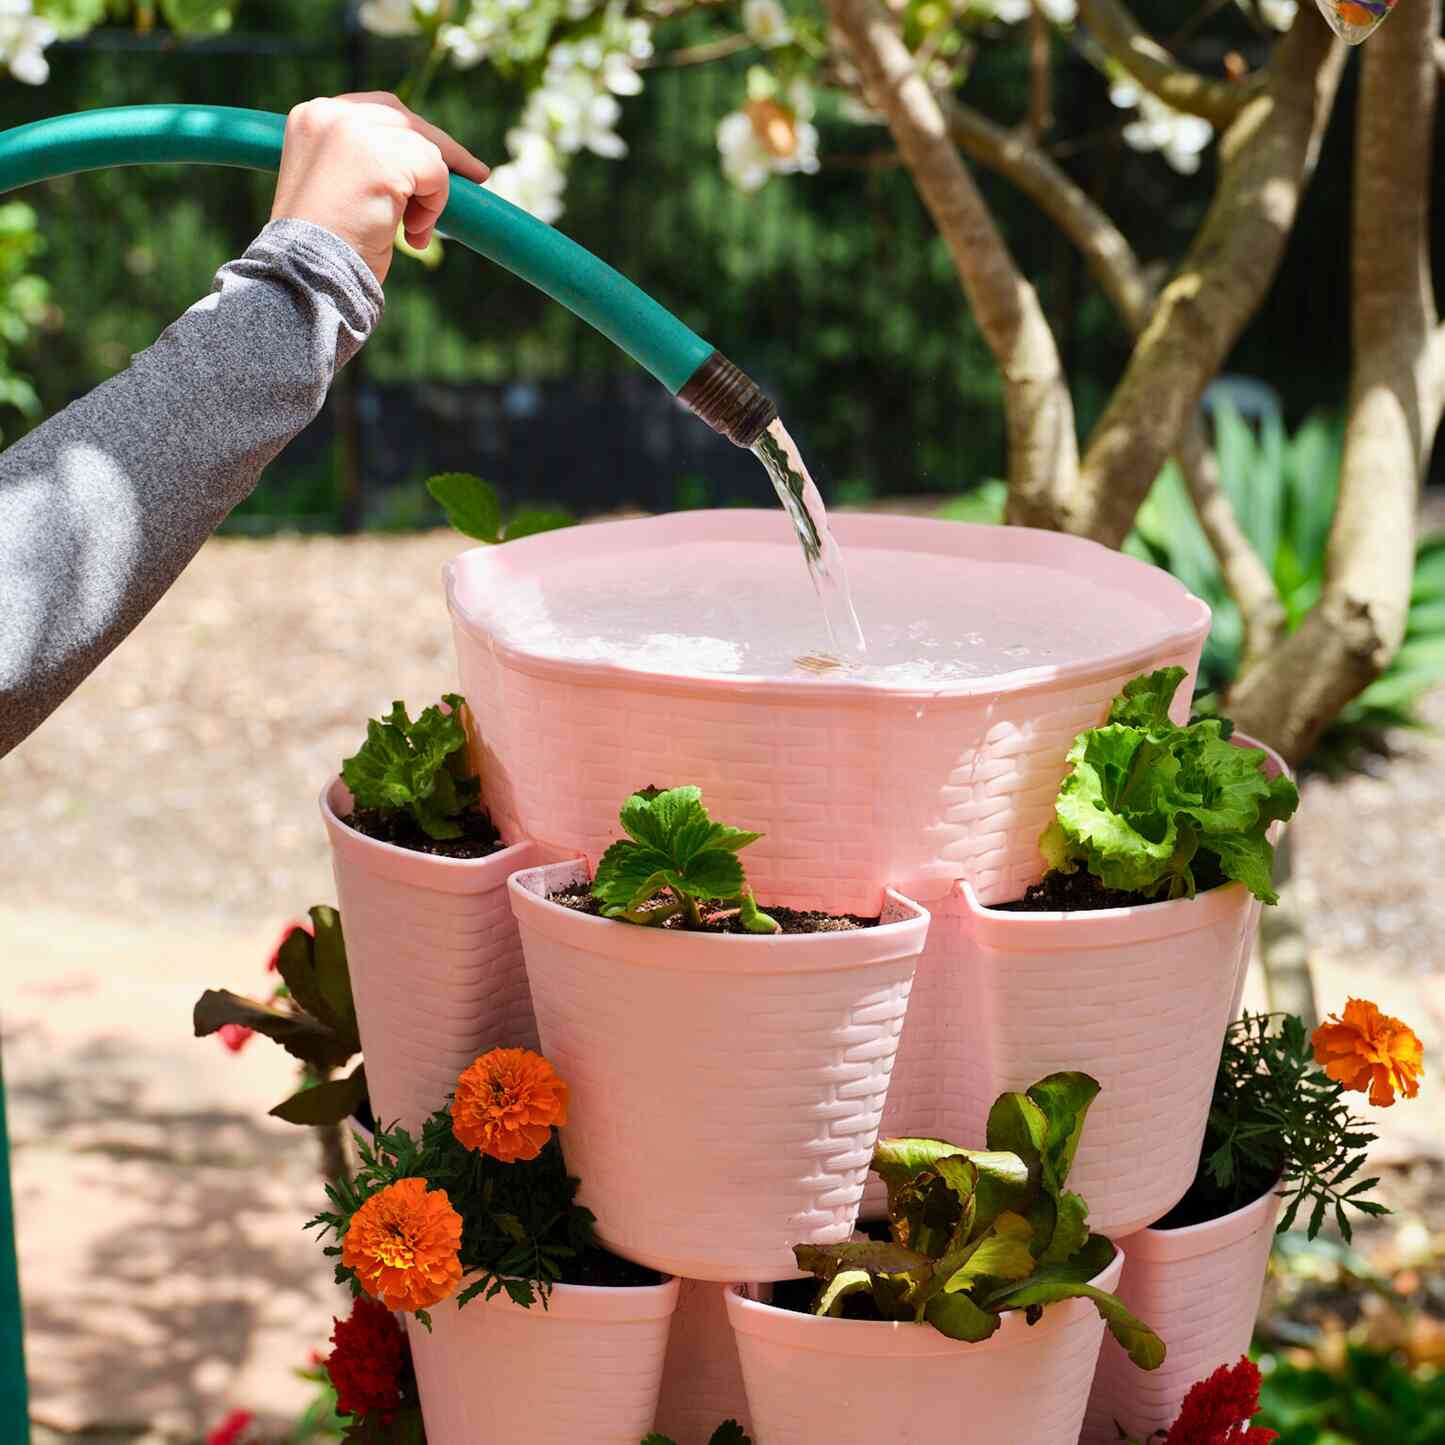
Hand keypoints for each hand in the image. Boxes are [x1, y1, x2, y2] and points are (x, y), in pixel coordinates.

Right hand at [270, 92, 489, 284]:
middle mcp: (330, 115)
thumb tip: (421, 161)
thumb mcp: (335, 187)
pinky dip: (435, 206)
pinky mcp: (383, 159)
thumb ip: (364, 161)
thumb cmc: (322, 247)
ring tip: (413, 232)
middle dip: (441, 151)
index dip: (412, 135)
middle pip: (405, 120)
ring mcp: (355, 133)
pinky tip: (412, 235)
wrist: (306, 276)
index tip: (442, 159)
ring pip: (425, 148)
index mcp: (313, 118)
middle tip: (475, 175)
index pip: (376, 111)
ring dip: (432, 194)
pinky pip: (435, 173)